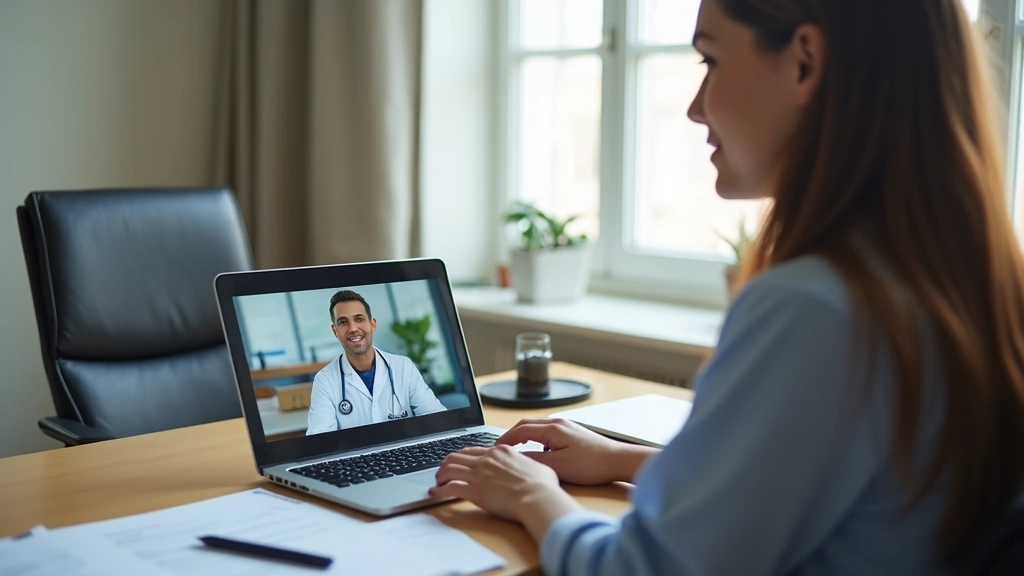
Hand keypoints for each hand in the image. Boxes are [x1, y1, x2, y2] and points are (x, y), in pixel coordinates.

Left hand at [430, 445, 581, 540]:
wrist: (538, 497)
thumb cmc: (542, 486)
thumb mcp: (537, 465)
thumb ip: (526, 463)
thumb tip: (528, 465)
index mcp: (501, 452)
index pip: (474, 450)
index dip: (464, 456)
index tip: (460, 462)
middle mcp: (487, 459)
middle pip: (457, 455)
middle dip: (446, 463)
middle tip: (443, 471)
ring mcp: (479, 474)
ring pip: (449, 468)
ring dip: (440, 475)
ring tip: (437, 482)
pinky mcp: (474, 490)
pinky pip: (449, 487)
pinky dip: (439, 490)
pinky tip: (435, 493)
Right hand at [497, 418, 655, 484]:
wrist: (618, 461)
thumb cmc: (592, 464)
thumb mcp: (558, 466)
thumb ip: (535, 460)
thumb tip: (517, 457)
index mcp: (552, 428)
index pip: (519, 430)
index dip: (504, 440)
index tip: (493, 449)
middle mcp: (558, 423)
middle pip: (526, 424)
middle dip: (510, 436)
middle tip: (499, 448)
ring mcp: (566, 426)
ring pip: (536, 427)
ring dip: (523, 437)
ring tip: (513, 451)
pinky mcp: (572, 433)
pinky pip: (546, 432)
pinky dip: (535, 439)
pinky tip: (536, 451)